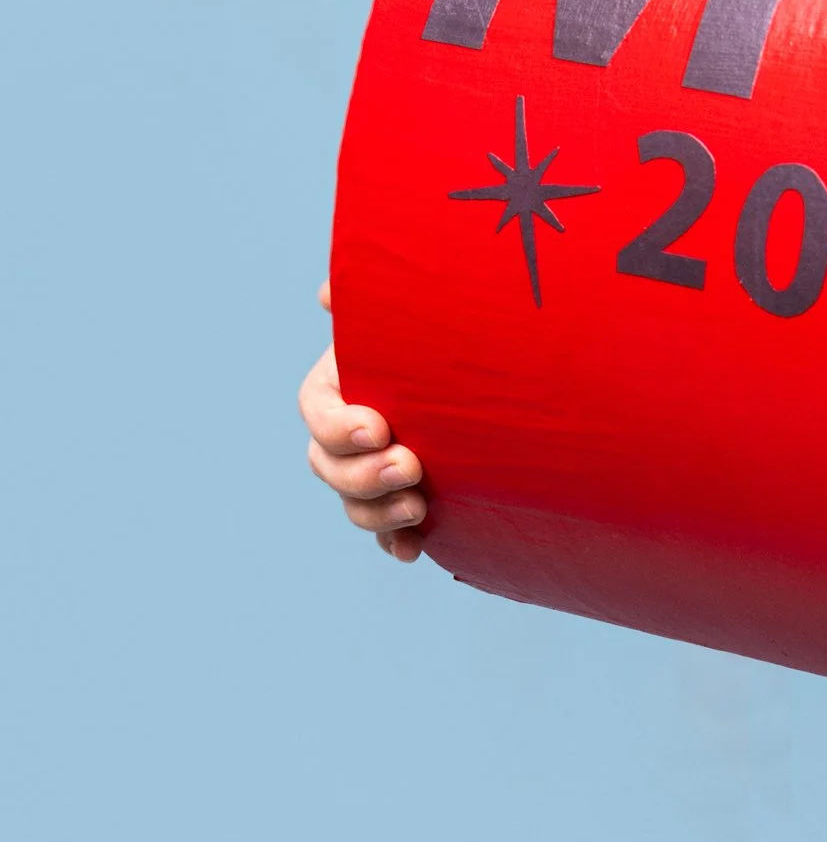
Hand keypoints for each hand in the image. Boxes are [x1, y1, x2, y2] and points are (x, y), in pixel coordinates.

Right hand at [300, 281, 429, 561]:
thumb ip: (370, 298)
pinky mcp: (403, 493)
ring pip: (354, 502)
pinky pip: (388, 528)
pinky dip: (396, 540)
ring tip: (419, 506)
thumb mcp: (407, 309)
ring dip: (378, 511)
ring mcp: (372, 466)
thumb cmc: (440, 325)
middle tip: (411, 467)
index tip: (379, 426)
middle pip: (329, 465)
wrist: (494, 363)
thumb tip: (327, 291)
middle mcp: (348, 430)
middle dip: (363, 475)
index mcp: (338, 383)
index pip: (317, 412)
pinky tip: (414, 550)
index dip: (339, 426)